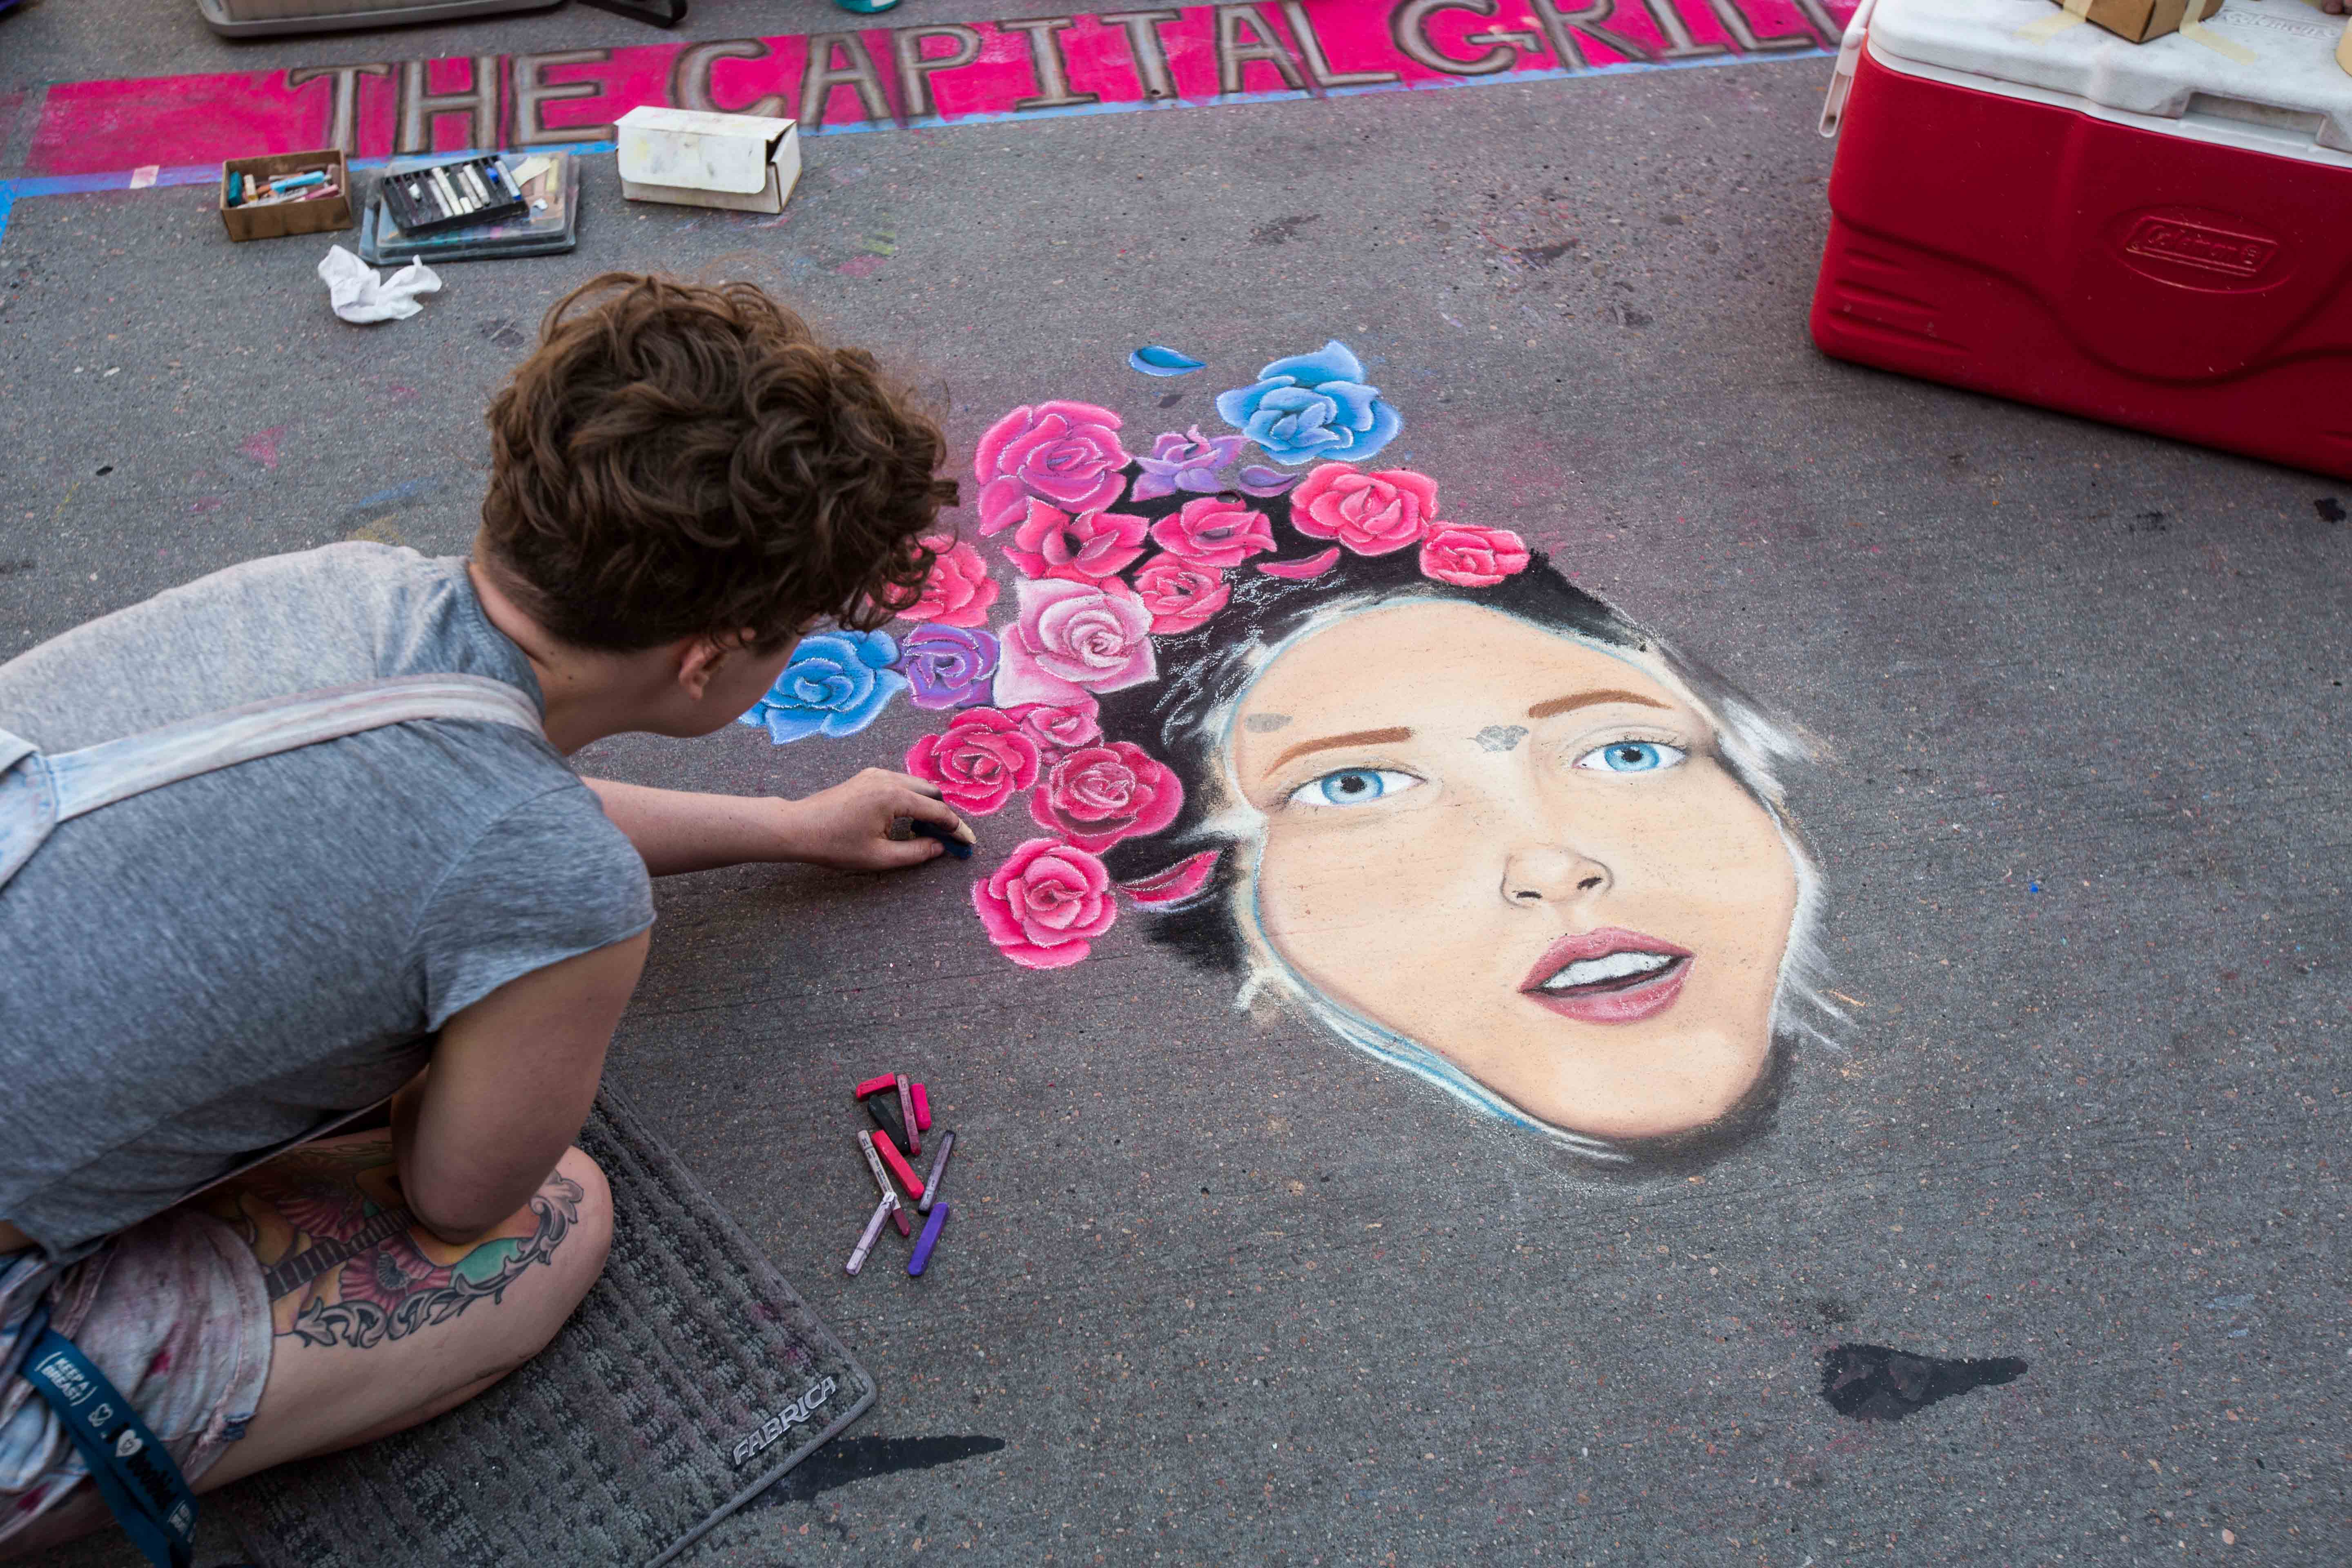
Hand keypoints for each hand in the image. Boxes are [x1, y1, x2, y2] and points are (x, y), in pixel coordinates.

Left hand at [777, 768, 974, 871]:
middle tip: (950, 838)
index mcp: (894, 796)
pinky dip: (912, 799)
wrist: (797, 827)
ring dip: (928, 805)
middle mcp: (888, 778)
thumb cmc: (835, 845)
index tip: (968, 843)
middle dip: (944, 814)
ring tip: (929, 831)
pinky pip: (900, 784)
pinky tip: (907, 819)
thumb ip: (915, 853)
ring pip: (916, 786)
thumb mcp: (879, 857)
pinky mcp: (867, 777)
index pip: (937, 811)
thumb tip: (940, 847)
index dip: (956, 828)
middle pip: (931, 792)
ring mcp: (876, 774)